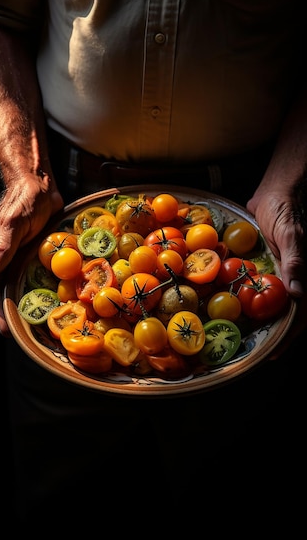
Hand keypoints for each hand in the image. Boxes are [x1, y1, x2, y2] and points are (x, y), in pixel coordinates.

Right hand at [0, 173, 63, 335]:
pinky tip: (61, 298)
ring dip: (34, 303)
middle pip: (10, 293)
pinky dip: (48, 287)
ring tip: (46, 324)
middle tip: (32, 336)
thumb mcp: (15, 223)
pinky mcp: (40, 252)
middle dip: (18, 315)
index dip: (0, 312)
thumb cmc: (25, 199)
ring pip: (26, 286)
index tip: (7, 332)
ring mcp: (25, 256)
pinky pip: (42, 274)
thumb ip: (2, 249)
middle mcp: (10, 259)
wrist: (40, 182)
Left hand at [247, 188, 306, 354]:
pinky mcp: (271, 265)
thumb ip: (296, 261)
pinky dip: (256, 301)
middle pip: (289, 314)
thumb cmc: (284, 209)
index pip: (301, 313)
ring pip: (277, 304)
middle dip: (275, 334)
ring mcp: (284, 272)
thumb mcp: (290, 233)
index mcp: (305, 274)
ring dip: (265, 320)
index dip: (288, 335)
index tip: (272, 352)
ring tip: (247, 337)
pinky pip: (266, 288)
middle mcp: (296, 277)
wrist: (275, 190)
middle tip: (254, 350)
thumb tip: (298, 293)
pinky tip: (241, 308)